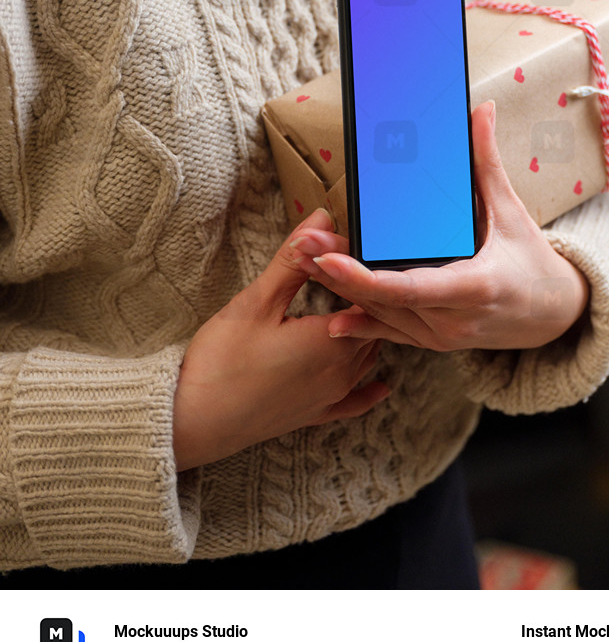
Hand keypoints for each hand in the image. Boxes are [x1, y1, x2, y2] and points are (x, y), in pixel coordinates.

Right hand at [172, 208, 387, 471]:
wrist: (194, 422)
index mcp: (332, 339)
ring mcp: (331, 397)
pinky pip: (354, 401)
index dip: (360, 272)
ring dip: (366, 334)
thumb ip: (295, 260)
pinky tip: (381, 386)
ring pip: (366, 359)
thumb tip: (322, 219)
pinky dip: (369, 389)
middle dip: (365, 300)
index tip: (355, 251)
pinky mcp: (315, 415)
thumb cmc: (223, 359)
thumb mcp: (257, 301)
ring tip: (364, 310)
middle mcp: (342, 370)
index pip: (365, 296)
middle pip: (370, 327)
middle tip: (356, 275)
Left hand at [292, 101, 588, 351]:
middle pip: (383, 301)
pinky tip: (330, 316)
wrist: (555, 317)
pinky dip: (359, 321)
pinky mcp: (434, 342)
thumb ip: (487, 162)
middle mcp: (454, 320)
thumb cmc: (534, 262)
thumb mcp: (512, 212)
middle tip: (299, 246)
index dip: (365, 278)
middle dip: (337, 274)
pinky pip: (390, 333)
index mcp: (475, 286)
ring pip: (381, 317)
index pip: (411, 287)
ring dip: (340, 291)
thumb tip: (482, 110)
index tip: (329, 259)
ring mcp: (442, 337)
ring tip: (302, 260)